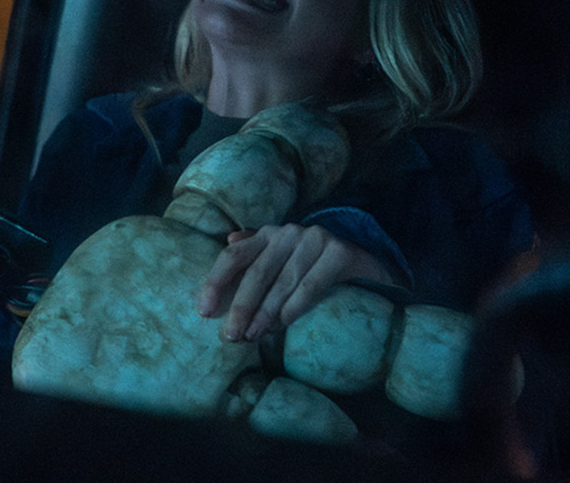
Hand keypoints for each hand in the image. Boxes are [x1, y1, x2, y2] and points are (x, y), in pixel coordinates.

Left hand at [196, 223, 392, 342]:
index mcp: (267, 235)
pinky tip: (284, 323)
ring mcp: (315, 239)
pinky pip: (310, 285)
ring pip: (282, 282)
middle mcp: (288, 232)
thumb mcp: (282, 257)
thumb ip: (255, 251)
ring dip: (266, 313)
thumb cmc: (313, 266)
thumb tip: (228, 240)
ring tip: (254, 335)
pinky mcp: (339, 252)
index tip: (204, 312)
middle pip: (256, 273)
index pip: (233, 256)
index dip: (216, 283)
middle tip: (231, 336)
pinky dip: (295, 306)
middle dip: (241, 307)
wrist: (364, 264)